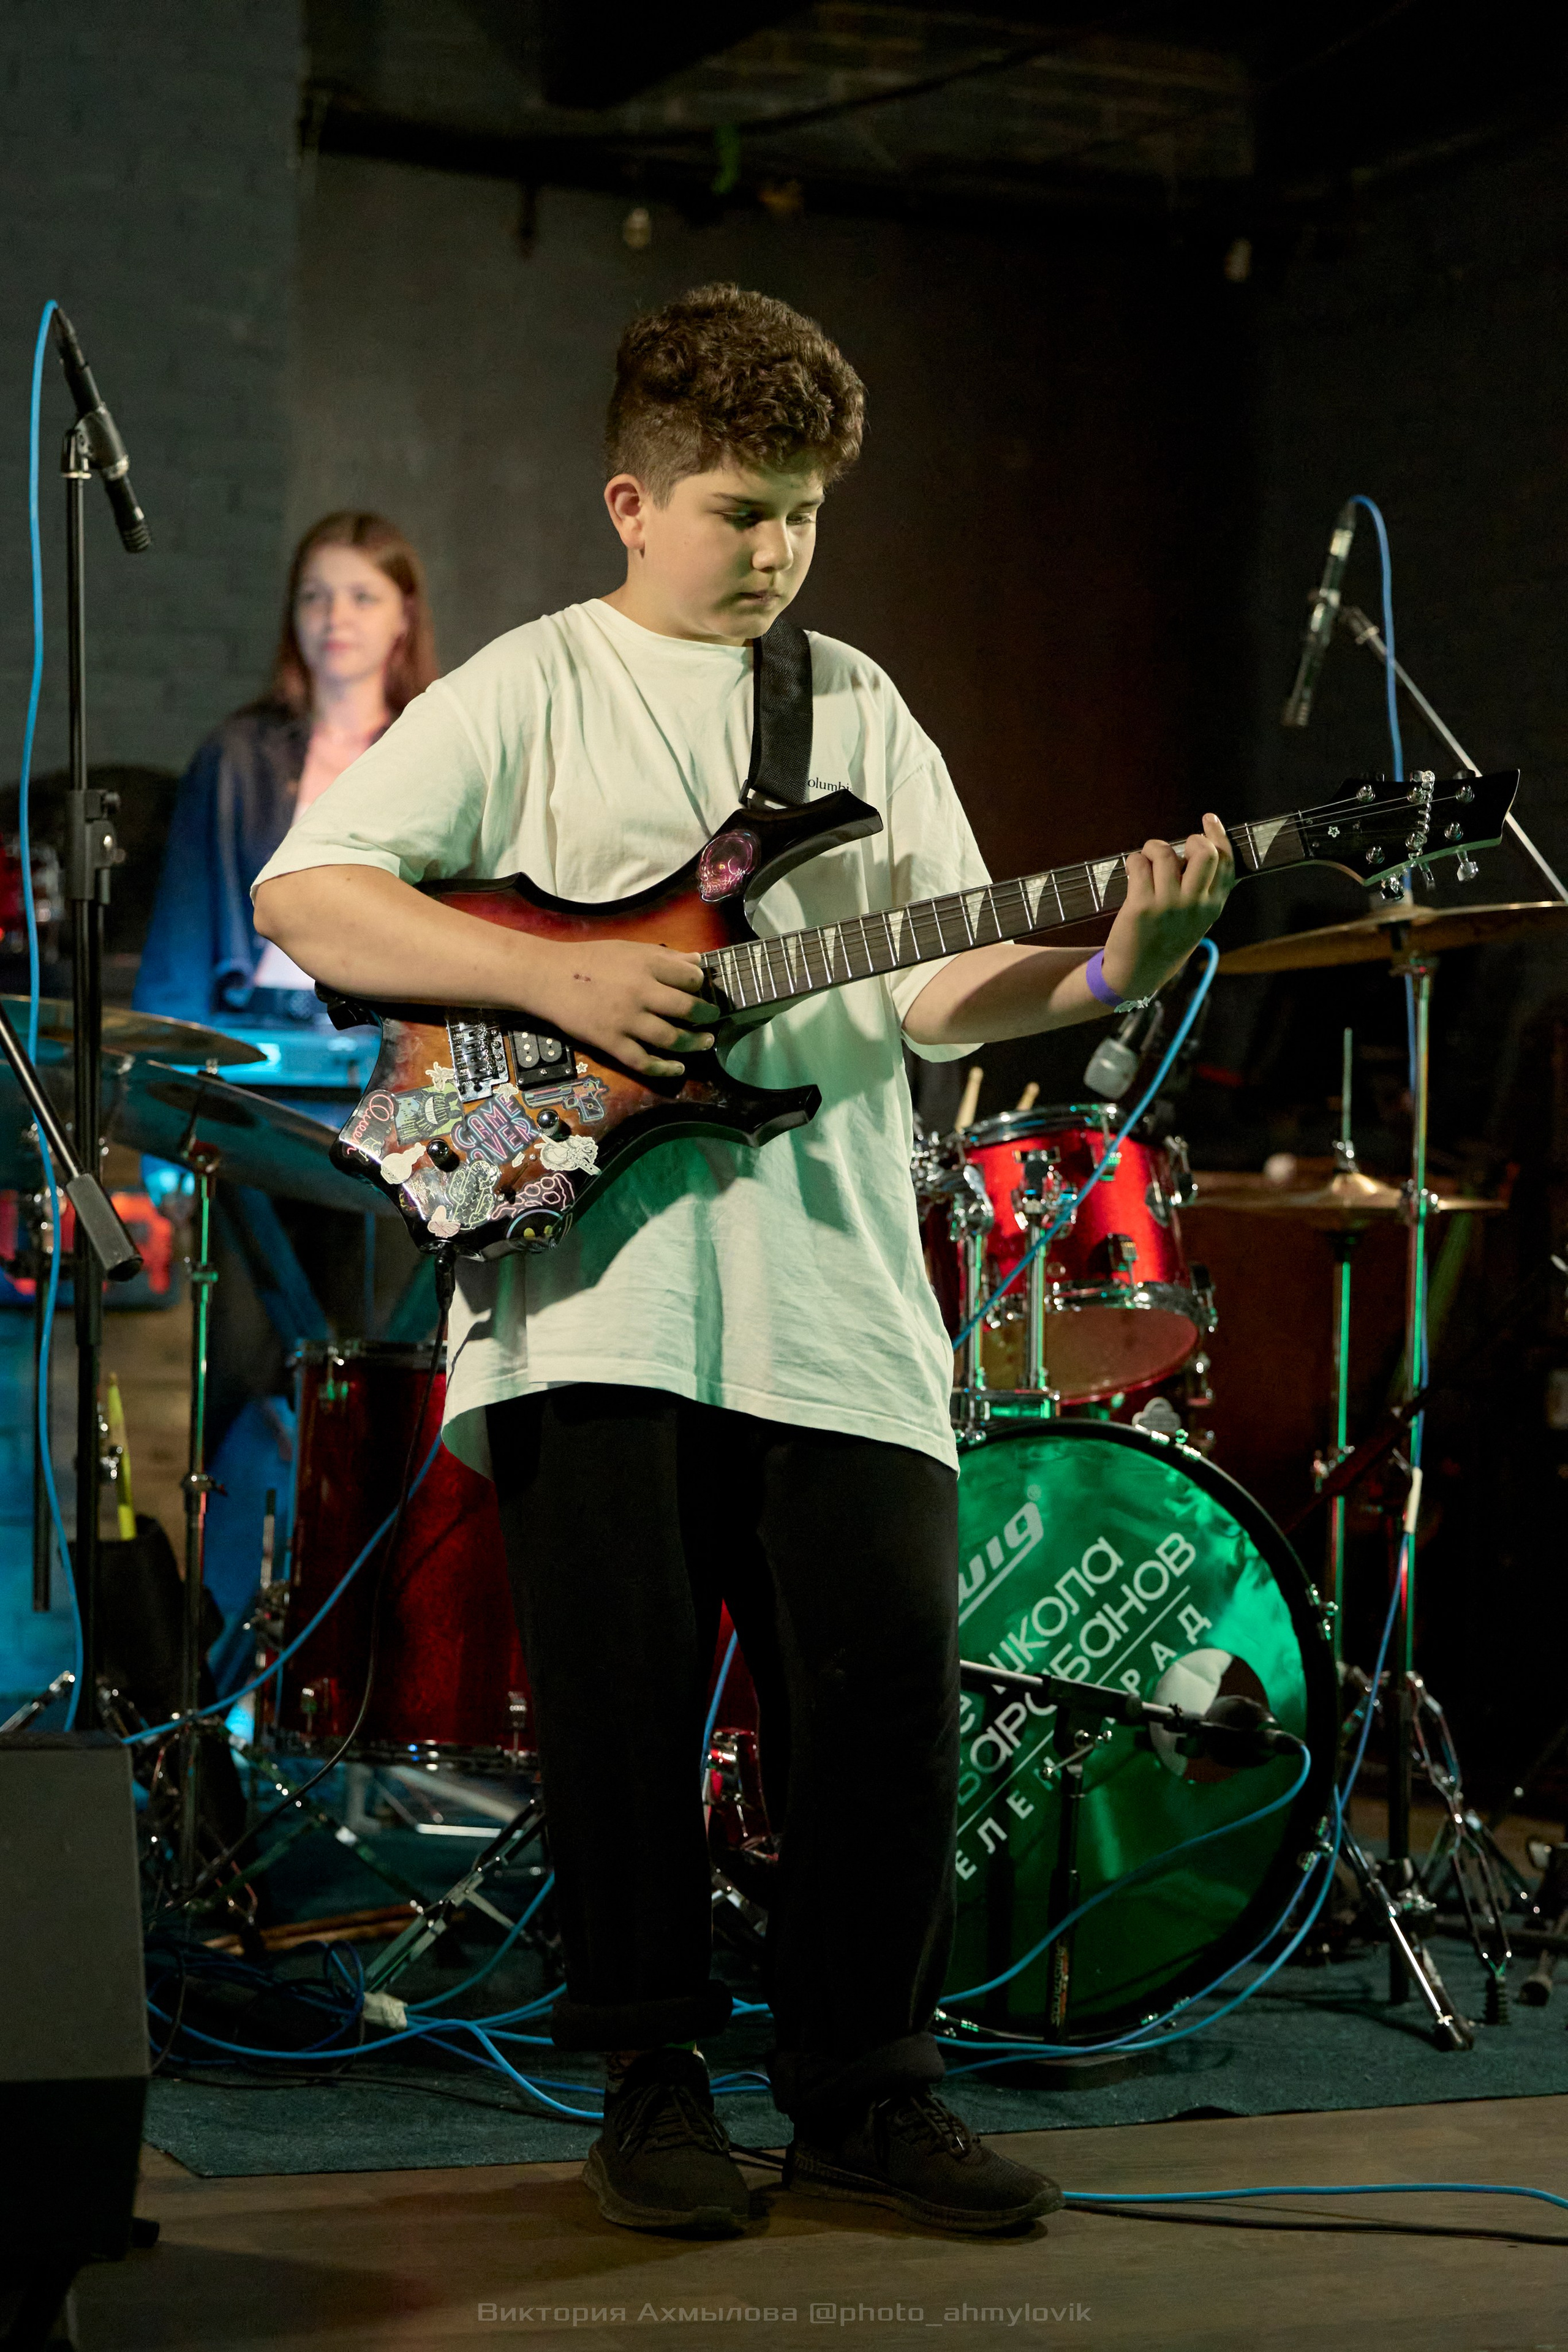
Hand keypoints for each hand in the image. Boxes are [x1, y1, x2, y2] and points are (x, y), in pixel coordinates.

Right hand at [527, 939, 720, 1079]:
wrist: (547, 978)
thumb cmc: (588, 959)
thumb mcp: (628, 948)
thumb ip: (664, 956)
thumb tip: (698, 962)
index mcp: (645, 965)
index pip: (689, 977)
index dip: (701, 984)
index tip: (702, 989)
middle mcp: (640, 992)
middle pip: (687, 1009)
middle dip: (706, 1015)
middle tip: (712, 1018)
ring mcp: (626, 1020)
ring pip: (671, 1038)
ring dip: (694, 1043)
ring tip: (706, 1041)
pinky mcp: (611, 1042)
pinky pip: (644, 1062)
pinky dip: (665, 1068)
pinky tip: (679, 1067)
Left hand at [1100, 813, 1234, 1001]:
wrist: (1135, 974)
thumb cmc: (1165, 941)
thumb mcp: (1196, 919)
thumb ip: (1204, 889)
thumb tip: (1200, 848)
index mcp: (1213, 906)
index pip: (1226, 862)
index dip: (1218, 835)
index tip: (1208, 819)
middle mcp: (1195, 905)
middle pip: (1204, 852)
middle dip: (1191, 840)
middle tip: (1176, 849)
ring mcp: (1169, 905)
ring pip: (1166, 853)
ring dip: (1153, 849)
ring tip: (1147, 860)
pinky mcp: (1142, 905)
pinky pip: (1139, 863)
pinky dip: (1134, 860)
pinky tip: (1133, 870)